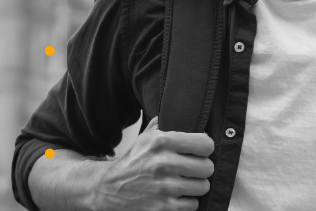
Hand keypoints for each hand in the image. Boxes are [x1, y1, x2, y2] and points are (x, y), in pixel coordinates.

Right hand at [85, 115, 214, 210]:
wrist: (108, 189)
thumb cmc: (132, 162)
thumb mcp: (144, 138)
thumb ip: (163, 125)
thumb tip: (182, 113)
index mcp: (162, 141)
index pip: (206, 144)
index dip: (205, 149)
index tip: (199, 152)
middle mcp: (164, 163)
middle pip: (207, 167)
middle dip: (201, 169)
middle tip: (192, 170)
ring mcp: (164, 187)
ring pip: (203, 186)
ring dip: (195, 186)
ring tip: (185, 183)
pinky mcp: (163, 207)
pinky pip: (193, 204)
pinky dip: (187, 202)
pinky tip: (178, 196)